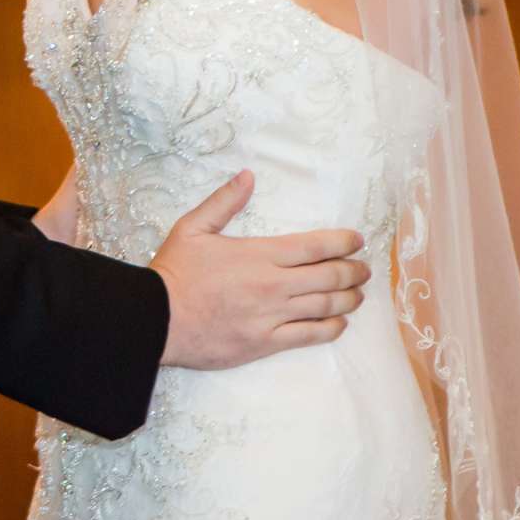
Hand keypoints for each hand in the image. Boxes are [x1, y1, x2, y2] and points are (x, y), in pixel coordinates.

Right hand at [151, 172, 369, 368]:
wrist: (155, 320)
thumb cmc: (173, 274)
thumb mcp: (192, 228)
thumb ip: (224, 201)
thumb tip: (247, 176)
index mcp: (259, 254)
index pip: (315, 246)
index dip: (343, 242)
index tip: (357, 240)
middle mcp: (272, 285)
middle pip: (329, 277)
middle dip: (354, 271)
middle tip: (364, 268)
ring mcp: (271, 317)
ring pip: (325, 307)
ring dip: (349, 299)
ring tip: (359, 295)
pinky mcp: (265, 343)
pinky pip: (308, 337)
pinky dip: (330, 329)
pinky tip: (339, 324)